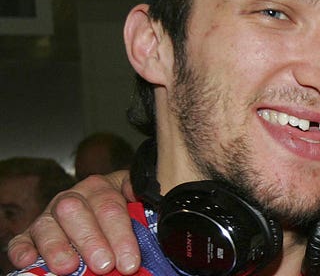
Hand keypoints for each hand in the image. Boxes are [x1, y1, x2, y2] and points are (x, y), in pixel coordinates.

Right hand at [7, 170, 140, 274]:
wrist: (104, 217)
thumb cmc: (125, 215)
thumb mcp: (138, 204)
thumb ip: (145, 205)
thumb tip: (161, 205)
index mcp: (103, 187)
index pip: (111, 207)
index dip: (120, 235)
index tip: (129, 261)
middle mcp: (75, 198)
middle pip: (77, 212)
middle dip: (91, 240)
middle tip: (104, 265)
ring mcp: (51, 216)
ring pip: (48, 224)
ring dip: (58, 247)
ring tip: (69, 268)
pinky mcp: (31, 235)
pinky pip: (22, 239)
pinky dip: (23, 250)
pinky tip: (30, 261)